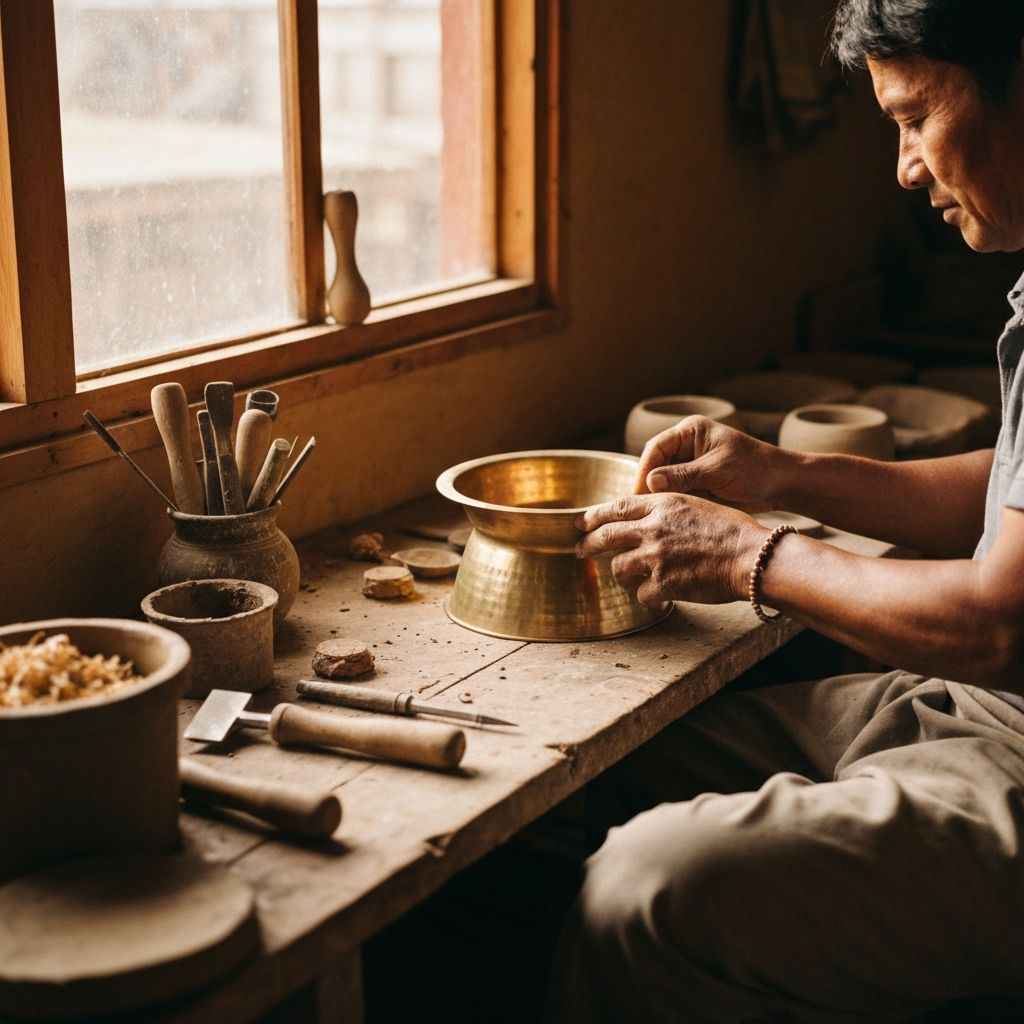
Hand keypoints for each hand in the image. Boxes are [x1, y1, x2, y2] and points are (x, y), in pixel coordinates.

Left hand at [575, 492, 765, 604]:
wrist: (751, 556)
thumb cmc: (733, 530)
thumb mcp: (697, 505)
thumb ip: (668, 511)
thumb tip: (646, 520)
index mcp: (663, 505)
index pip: (618, 507)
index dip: (595, 515)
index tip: (581, 522)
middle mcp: (653, 528)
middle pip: (607, 536)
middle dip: (588, 545)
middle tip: (580, 550)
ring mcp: (656, 557)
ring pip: (619, 568)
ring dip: (623, 574)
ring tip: (632, 578)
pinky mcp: (663, 583)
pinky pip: (641, 594)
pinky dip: (648, 595)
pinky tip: (659, 594)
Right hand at [634, 415, 791, 511]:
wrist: (780, 485)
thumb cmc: (755, 469)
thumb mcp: (718, 470)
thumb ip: (684, 475)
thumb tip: (650, 482)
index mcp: (690, 432)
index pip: (656, 448)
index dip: (644, 470)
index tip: (639, 493)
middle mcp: (686, 446)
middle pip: (654, 465)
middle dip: (647, 486)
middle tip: (640, 509)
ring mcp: (689, 466)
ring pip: (661, 482)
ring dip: (656, 497)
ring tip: (648, 517)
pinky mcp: (694, 484)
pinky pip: (674, 494)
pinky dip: (668, 505)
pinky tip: (662, 519)